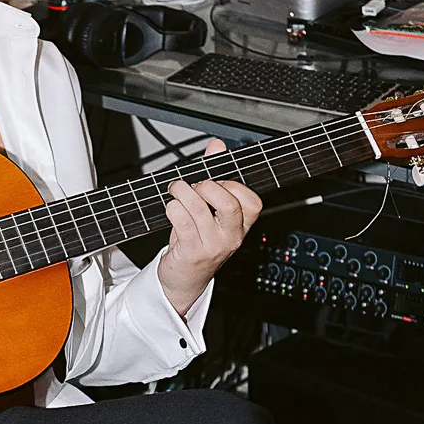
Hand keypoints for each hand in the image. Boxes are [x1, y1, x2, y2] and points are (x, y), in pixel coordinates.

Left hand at [157, 139, 261, 316]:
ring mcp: (213, 246)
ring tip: (176, 190)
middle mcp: (232, 236)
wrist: (184, 278)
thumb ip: (215, 175)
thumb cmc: (197, 240)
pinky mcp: (193, 252)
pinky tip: (171, 208)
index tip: (216, 180)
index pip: (252, 201)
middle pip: (228, 203)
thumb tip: (217, 146)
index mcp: (242, 225)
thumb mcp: (210, 210)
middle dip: (206, 186)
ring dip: (182, 192)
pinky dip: (172, 208)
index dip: (233, 184)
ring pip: (198, 208)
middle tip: (194, 185)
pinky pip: (182, 221)